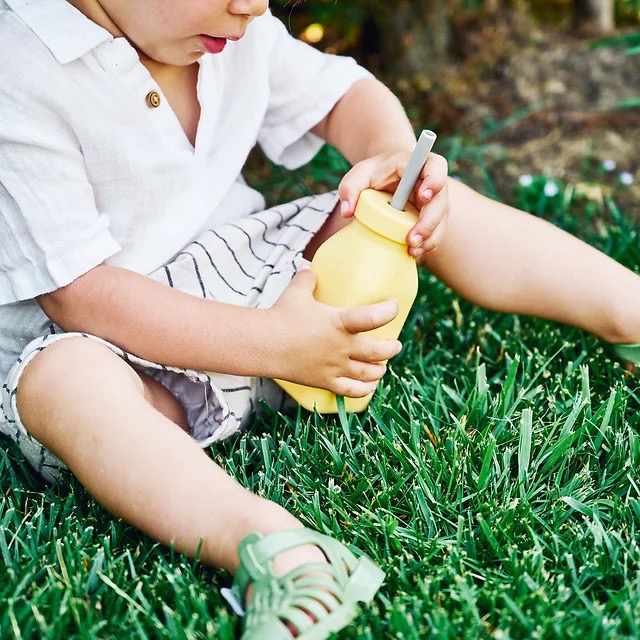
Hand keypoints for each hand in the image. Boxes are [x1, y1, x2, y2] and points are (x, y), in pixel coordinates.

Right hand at [267, 268, 402, 397]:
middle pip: (380, 351)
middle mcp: (343, 347)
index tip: (394, 305)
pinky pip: (352, 391)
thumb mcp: (296, 292)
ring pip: (369, 372)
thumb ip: (306, 278)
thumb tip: (307, 265)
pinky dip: (365, 389)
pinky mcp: (326, 381)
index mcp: (340, 323)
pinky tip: (370, 386)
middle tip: (395, 344)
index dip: (390, 310)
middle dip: (392, 348)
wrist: (264, 345)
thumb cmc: (281, 316)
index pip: (375, 317)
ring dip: (380, 369)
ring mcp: (335, 366)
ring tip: (382, 365)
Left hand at [338, 150, 449, 257]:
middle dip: (430, 222)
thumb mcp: (359, 174)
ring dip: (430, 238)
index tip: (423, 196)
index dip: (434, 180)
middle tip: (412, 239)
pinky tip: (413, 253)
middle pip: (441, 201)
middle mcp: (432, 183)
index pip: (435, 166)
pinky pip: (435, 233)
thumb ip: (349, 187)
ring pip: (441, 221)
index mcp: (417, 164)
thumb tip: (347, 212)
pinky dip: (427, 245)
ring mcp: (435, 202)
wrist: (386, 178)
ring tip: (412, 251)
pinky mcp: (432, 218)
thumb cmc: (374, 173)